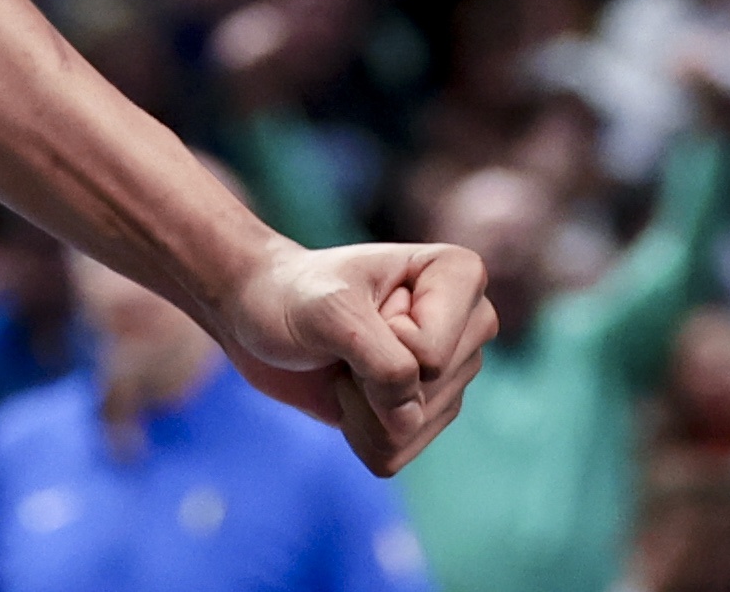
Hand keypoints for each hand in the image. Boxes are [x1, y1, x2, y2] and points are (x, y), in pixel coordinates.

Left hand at [211, 238, 493, 475]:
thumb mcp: (331, 312)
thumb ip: (383, 363)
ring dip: (360, 406)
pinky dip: (359, 432)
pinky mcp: (424, 413)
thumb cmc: (294, 294)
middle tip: (348, 337)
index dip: (382, 341)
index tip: (359, 305)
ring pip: (411, 430)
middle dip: (370, 379)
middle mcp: (469, 324)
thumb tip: (410, 422)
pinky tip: (348, 392)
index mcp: (459, 275)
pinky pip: (396, 454)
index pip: (432, 356)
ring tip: (346, 360)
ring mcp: (450, 373)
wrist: (260, 312)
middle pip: (427, 396)